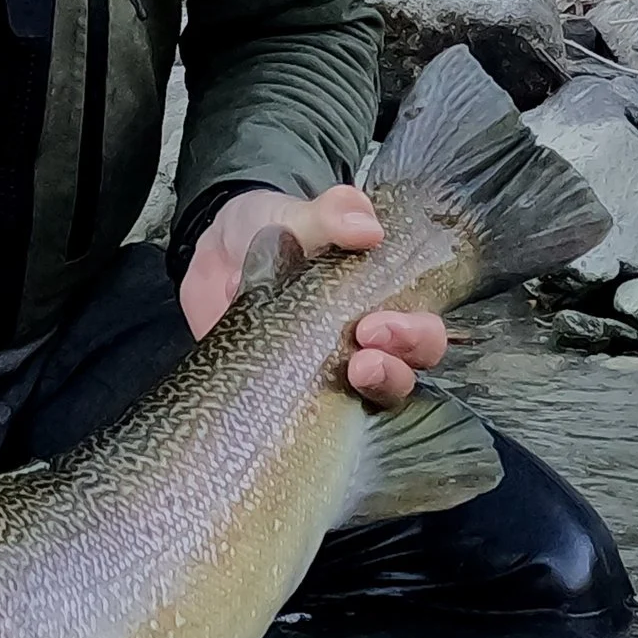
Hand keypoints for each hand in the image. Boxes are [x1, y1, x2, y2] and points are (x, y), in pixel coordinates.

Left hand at [177, 183, 446, 406]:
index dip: (414, 338)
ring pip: (362, 408)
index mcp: (378, 305)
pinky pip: (299, 426)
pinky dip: (297, 420)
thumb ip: (330, 214)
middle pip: (402, 380)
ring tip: (342, 378)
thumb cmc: (272, 230)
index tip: (373, 326)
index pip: (423, 336)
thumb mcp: (294, 212)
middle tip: (360, 360)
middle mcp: (360, 349)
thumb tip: (368, 228)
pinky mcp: (279, 399)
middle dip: (393, 374)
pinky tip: (278, 405)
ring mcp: (321, 380)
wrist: (214, 255)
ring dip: (360, 397)